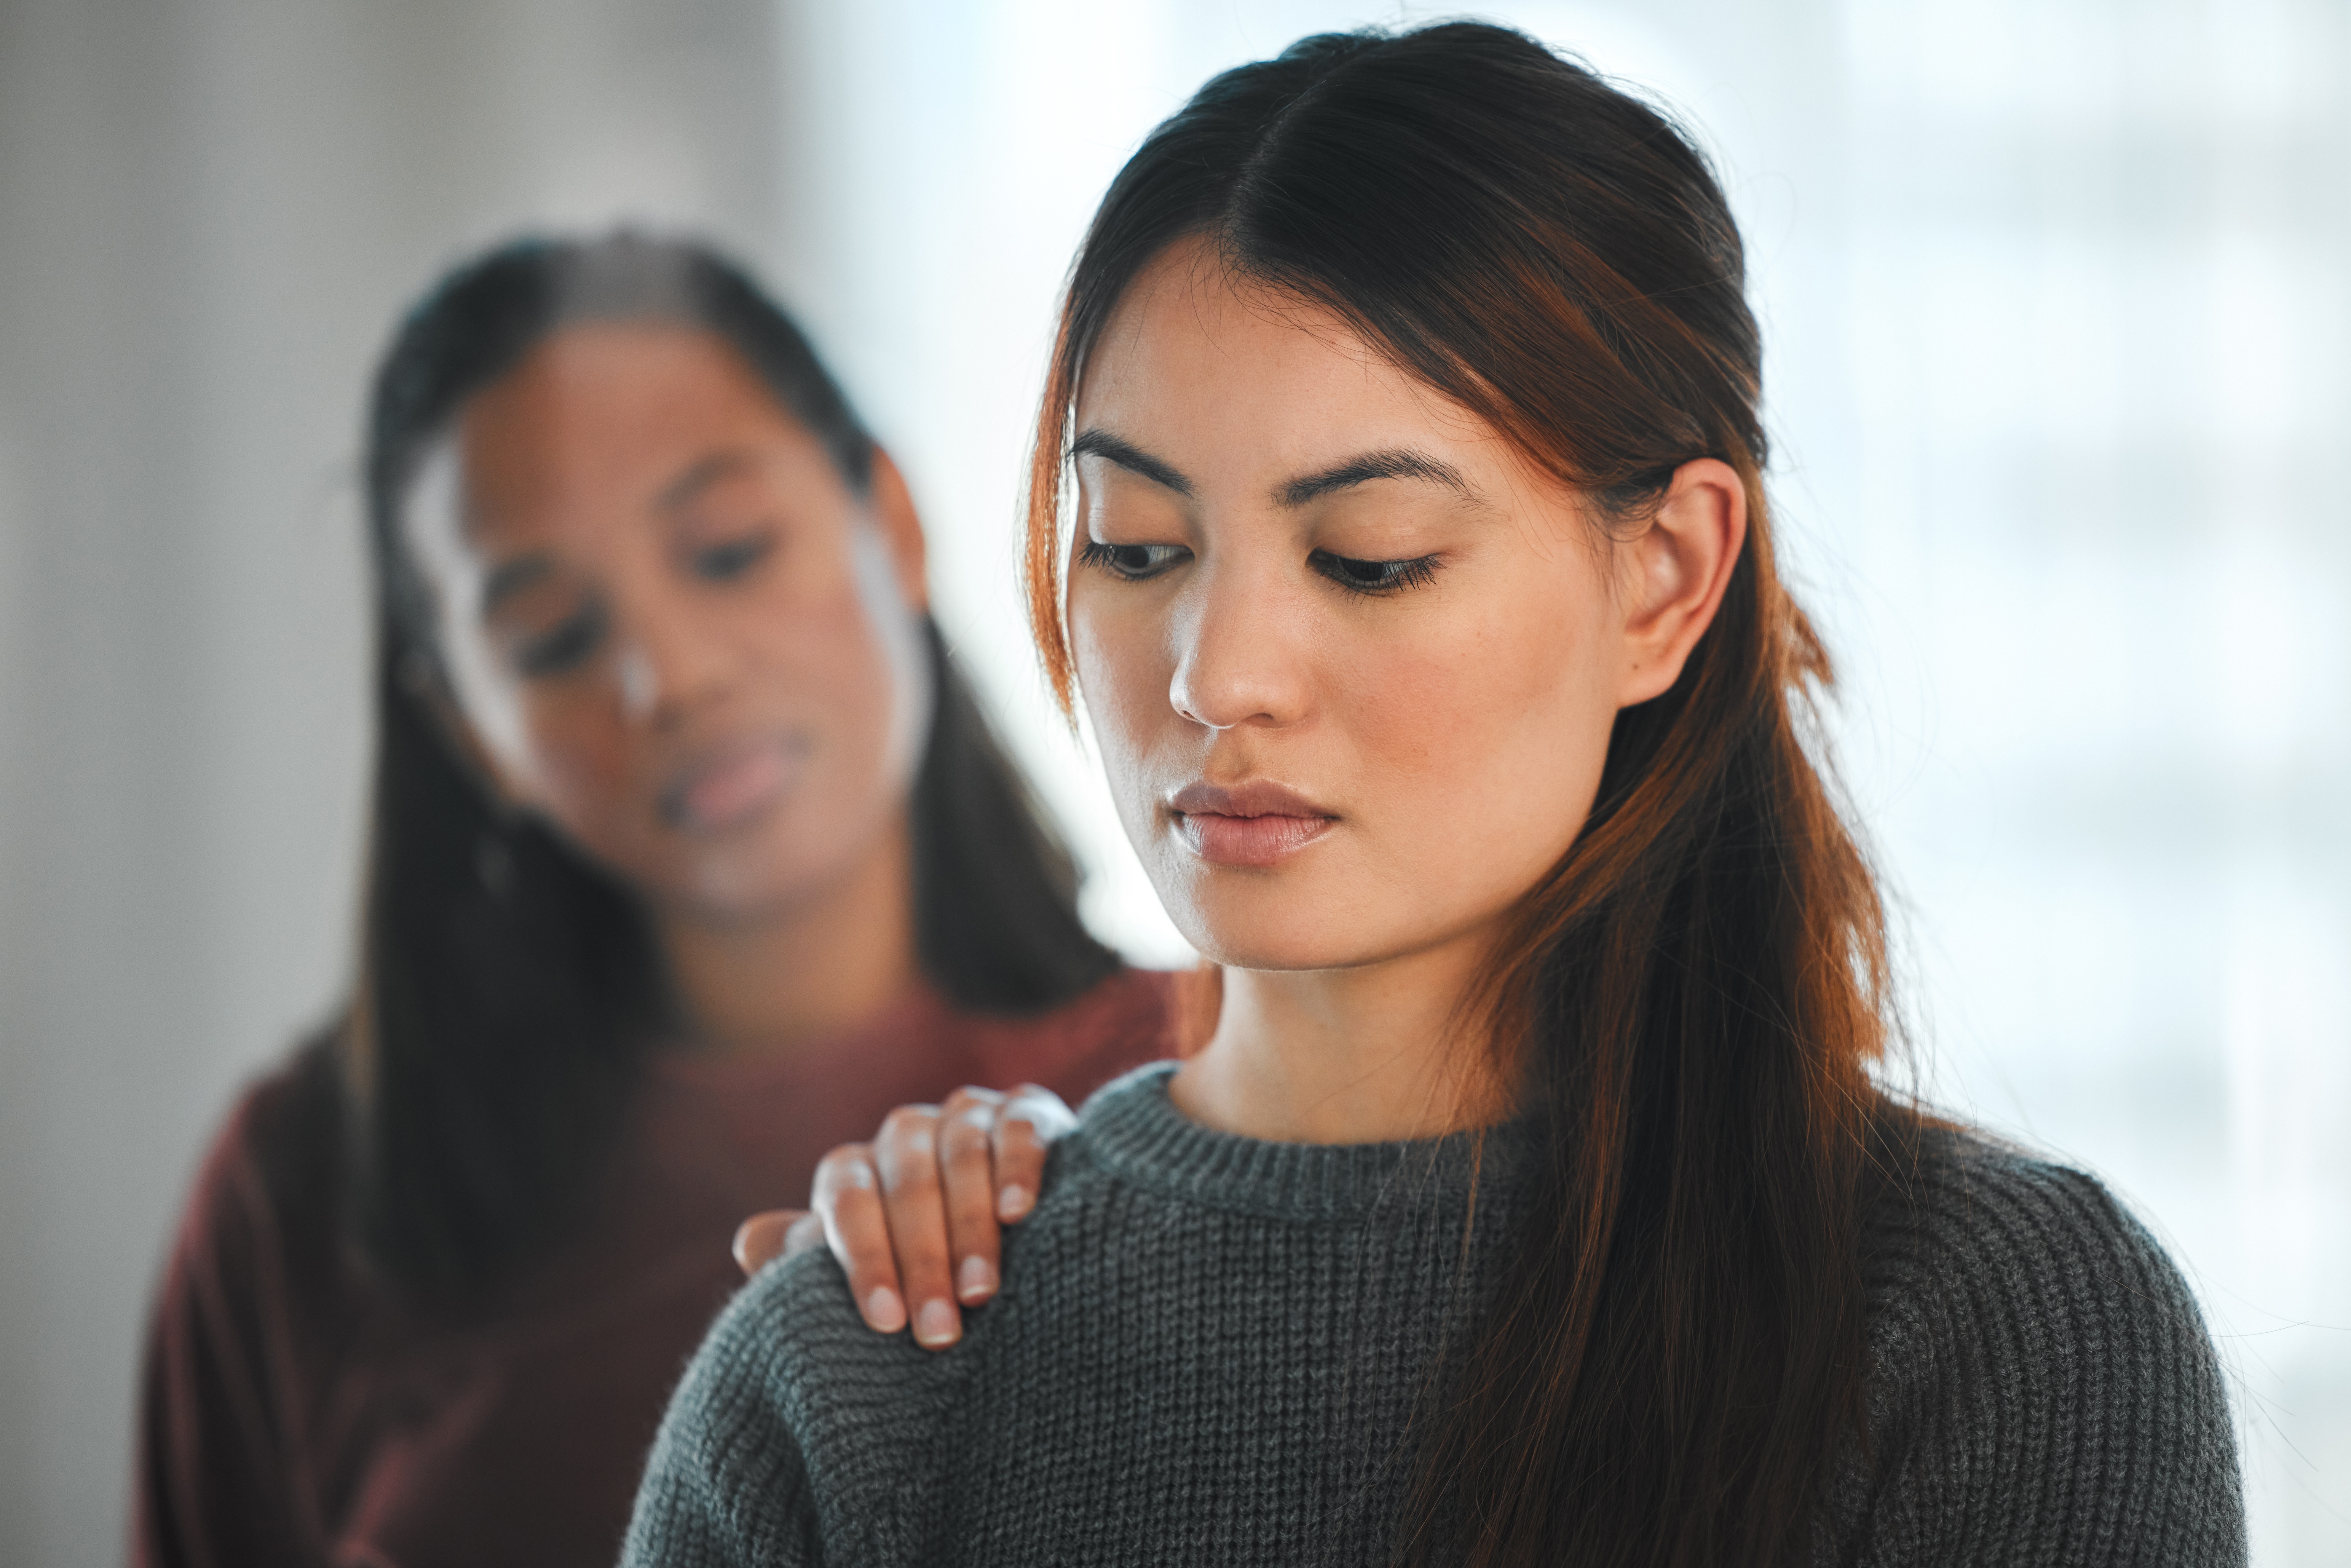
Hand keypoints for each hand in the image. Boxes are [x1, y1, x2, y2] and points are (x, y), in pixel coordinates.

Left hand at [730, 1083, 1077, 1349]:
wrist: (1017, 1236)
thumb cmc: (921, 1269)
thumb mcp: (865, 1269)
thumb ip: (809, 1261)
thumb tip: (749, 1243)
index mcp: (856, 1169)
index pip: (847, 1200)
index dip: (865, 1258)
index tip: (884, 1321)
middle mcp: (906, 1133)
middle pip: (906, 1184)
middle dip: (922, 1262)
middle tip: (938, 1332)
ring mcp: (967, 1115)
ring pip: (960, 1155)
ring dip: (970, 1227)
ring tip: (980, 1293)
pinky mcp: (1028, 1109)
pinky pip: (1017, 1129)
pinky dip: (1016, 1167)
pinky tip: (1019, 1214)